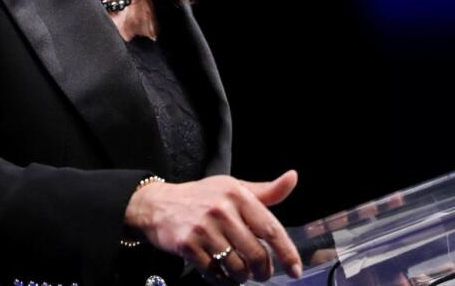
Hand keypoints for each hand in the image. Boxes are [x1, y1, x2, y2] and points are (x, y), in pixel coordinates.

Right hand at [124, 170, 304, 281]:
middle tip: (262, 274)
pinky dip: (223, 280)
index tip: (295, 269)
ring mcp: (203, 229)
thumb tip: (292, 178)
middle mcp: (222, 210)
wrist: (159, 204)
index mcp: (238, 195)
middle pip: (255, 253)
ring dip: (243, 276)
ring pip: (236, 267)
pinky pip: (214, 273)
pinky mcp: (188, 246)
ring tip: (242, 273)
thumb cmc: (202, 197)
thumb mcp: (233, 188)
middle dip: (263, 270)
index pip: (270, 229)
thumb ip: (265, 191)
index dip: (286, 252)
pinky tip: (223, 275)